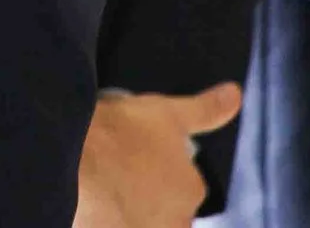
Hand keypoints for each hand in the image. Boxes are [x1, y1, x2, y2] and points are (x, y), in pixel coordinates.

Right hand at [74, 83, 242, 227]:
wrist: (73, 160)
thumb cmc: (123, 134)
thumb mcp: (166, 113)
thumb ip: (204, 110)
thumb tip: (236, 94)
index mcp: (191, 189)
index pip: (183, 184)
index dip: (158, 168)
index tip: (135, 155)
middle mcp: (177, 221)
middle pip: (165, 209)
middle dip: (147, 195)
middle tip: (117, 171)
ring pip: (141, 220)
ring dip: (127, 209)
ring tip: (100, 187)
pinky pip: (113, 224)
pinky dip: (106, 218)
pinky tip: (91, 204)